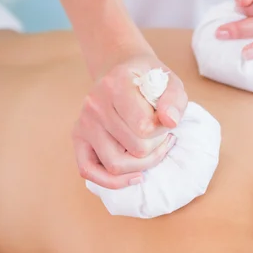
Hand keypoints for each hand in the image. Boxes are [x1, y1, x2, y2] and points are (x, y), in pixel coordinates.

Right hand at [72, 54, 187, 188]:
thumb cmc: (149, 80)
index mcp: (116, 83)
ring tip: (152, 150)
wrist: (122, 71)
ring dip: (142, 165)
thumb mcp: (170, 82)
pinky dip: (113, 182)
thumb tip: (170, 121)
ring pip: (115, 165)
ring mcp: (84, 121)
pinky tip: (136, 176)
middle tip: (161, 136)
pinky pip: (89, 170)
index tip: (166, 122)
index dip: (163, 131)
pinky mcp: (78, 136)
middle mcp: (95, 103)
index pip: (145, 127)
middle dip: (156, 147)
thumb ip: (174, 100)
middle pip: (134, 149)